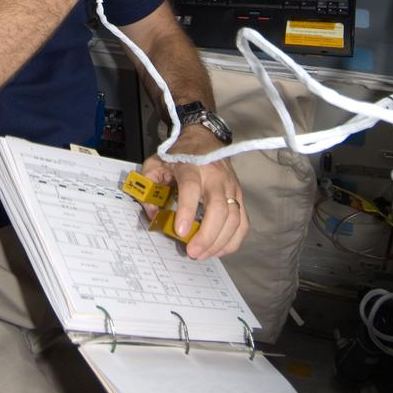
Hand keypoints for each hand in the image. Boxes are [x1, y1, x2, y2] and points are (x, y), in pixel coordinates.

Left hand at [140, 125, 248, 260]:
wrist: (204, 138)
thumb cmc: (179, 154)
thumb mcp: (156, 162)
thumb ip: (148, 185)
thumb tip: (153, 213)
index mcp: (191, 166)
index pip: (191, 188)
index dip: (186, 211)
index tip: (179, 231)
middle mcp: (215, 176)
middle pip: (219, 208)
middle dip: (207, 235)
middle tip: (192, 251)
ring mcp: (231, 186)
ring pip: (234, 218)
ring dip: (219, 241)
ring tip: (202, 254)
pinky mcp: (239, 195)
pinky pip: (243, 222)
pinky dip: (234, 240)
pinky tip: (219, 249)